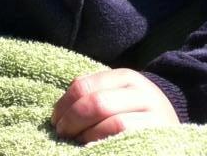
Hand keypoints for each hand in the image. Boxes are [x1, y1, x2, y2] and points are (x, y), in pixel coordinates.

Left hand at [52, 68, 179, 143]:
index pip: (85, 86)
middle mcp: (142, 94)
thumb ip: (94, 93)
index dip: (64, 104)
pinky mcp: (157, 138)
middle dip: (73, 120)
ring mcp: (154, 118)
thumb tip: (59, 111)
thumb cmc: (134, 109)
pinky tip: (93, 150)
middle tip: (61, 133)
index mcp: (126, 77)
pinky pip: (126, 141)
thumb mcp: (117, 93)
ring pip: (113, 124)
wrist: (171, 123)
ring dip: (88, 136)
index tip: (54, 120)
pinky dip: (104, 146)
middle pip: (97, 103)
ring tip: (76, 142)